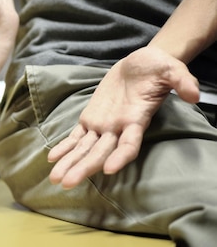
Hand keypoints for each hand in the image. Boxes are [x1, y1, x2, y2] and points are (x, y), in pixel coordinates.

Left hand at [47, 46, 199, 188]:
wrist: (141, 63)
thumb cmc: (158, 68)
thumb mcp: (173, 68)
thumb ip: (182, 81)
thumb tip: (193, 94)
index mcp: (137, 119)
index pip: (129, 144)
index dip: (121, 157)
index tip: (110, 169)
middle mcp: (118, 127)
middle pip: (100, 152)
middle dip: (84, 168)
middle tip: (68, 183)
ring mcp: (104, 125)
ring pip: (85, 149)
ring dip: (70, 163)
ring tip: (55, 178)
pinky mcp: (91, 118)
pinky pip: (76, 136)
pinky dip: (65, 147)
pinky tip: (53, 158)